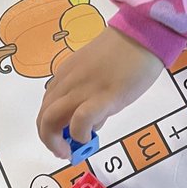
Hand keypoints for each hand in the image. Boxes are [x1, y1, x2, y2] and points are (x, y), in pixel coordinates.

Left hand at [37, 27, 164, 157]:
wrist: (143, 35)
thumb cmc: (126, 53)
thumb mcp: (99, 74)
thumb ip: (90, 94)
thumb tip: (93, 121)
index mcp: (66, 75)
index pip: (47, 106)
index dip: (51, 127)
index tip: (64, 138)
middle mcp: (68, 82)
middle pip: (43, 116)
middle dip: (49, 139)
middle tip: (64, 151)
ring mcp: (83, 90)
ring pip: (51, 120)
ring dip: (55, 141)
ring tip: (71, 152)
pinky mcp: (103, 97)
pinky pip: (79, 120)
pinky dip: (79, 134)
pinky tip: (90, 137)